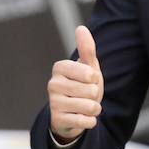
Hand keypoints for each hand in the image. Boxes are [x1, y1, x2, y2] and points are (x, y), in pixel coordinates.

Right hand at [49, 26, 103, 141]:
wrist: (74, 114)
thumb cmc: (83, 86)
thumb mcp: (89, 68)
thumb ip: (86, 49)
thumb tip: (81, 28)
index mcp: (60, 68)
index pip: (89, 73)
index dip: (95, 79)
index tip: (88, 80)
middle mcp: (53, 84)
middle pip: (91, 91)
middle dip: (95, 96)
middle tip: (86, 96)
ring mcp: (54, 103)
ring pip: (89, 106)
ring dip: (94, 109)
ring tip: (85, 107)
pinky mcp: (57, 119)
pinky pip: (85, 121)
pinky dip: (90, 121)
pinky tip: (81, 118)